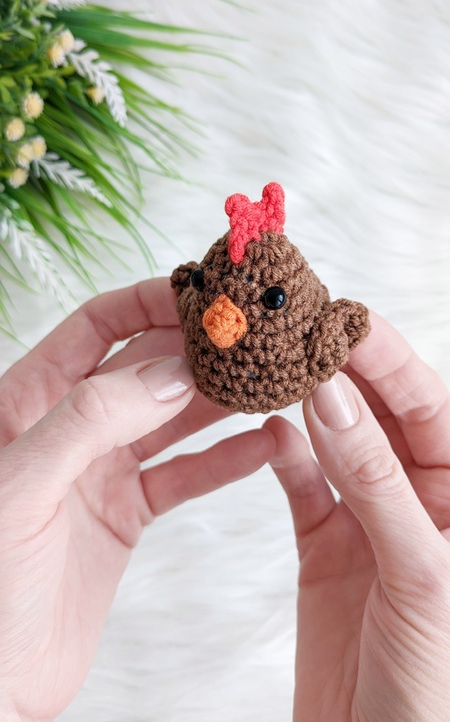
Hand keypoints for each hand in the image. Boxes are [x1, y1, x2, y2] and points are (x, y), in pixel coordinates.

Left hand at [0, 278, 274, 721]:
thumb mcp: (22, 486)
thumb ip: (89, 421)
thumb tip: (168, 373)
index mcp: (29, 401)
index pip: (96, 325)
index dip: (148, 302)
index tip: (204, 296)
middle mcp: (69, 426)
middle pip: (143, 366)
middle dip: (196, 349)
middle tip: (251, 339)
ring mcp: (99, 468)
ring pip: (171, 417)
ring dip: (218, 399)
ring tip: (269, 382)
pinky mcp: (125, 513)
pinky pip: (184, 474)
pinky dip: (225, 460)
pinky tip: (265, 445)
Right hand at [267, 312, 449, 721]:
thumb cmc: (436, 685)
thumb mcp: (420, 574)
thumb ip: (375, 483)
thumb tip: (333, 398)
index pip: (429, 406)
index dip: (389, 360)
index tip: (344, 319)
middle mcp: (421, 498)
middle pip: (380, 415)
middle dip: (343, 372)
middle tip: (300, 331)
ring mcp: (370, 519)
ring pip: (338, 444)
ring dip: (309, 407)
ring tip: (277, 367)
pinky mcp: (327, 545)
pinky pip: (304, 486)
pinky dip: (285, 456)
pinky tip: (269, 429)